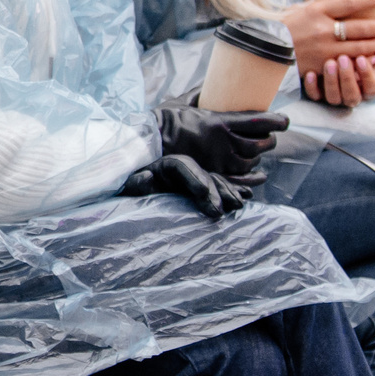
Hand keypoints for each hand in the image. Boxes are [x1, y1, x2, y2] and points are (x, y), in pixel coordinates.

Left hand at [117, 153, 252, 217]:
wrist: (129, 205)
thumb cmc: (128, 193)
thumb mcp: (128, 188)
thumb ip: (136, 184)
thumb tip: (148, 178)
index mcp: (162, 165)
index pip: (181, 165)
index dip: (194, 177)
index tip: (203, 193)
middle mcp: (180, 171)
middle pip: (201, 174)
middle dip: (214, 190)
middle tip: (222, 209)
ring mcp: (191, 180)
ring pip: (213, 181)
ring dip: (228, 192)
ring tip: (239, 204)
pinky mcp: (198, 192)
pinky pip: (218, 189)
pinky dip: (231, 192)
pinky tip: (246, 196)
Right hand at [157, 105, 285, 178]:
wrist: (147, 143)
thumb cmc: (163, 120)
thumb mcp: (184, 101)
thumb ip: (201, 94)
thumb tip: (212, 83)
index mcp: (219, 122)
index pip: (257, 122)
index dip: (276, 121)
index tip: (285, 121)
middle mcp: (222, 143)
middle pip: (259, 144)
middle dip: (269, 140)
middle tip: (271, 136)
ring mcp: (218, 161)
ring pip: (251, 161)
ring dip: (259, 156)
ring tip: (259, 151)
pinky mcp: (212, 174)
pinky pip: (240, 178)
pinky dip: (252, 177)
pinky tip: (259, 174)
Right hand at [280, 0, 374, 75]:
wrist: (266, 50)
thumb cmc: (283, 28)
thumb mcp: (299, 10)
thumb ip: (320, 7)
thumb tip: (341, 2)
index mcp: (316, 11)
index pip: (349, 2)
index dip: (368, 0)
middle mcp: (322, 29)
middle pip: (358, 26)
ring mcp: (323, 49)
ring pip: (358, 47)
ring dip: (374, 44)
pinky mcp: (322, 65)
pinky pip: (348, 63)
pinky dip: (362, 61)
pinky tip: (371, 58)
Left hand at [305, 52, 374, 105]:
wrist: (334, 54)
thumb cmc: (357, 52)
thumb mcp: (367, 52)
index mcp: (368, 89)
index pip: (372, 88)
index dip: (367, 74)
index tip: (361, 58)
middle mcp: (352, 96)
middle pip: (352, 96)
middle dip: (347, 77)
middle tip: (343, 58)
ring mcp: (335, 97)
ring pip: (333, 98)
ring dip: (331, 81)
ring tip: (329, 62)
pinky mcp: (318, 95)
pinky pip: (314, 96)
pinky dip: (311, 86)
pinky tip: (310, 73)